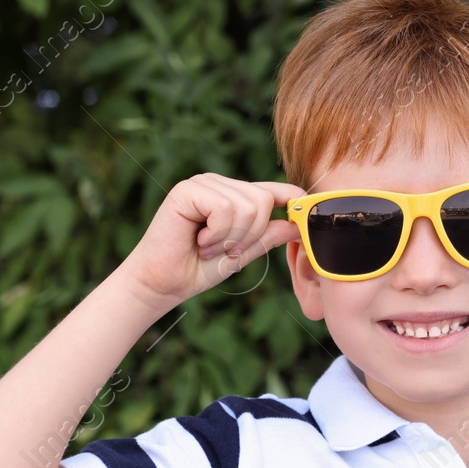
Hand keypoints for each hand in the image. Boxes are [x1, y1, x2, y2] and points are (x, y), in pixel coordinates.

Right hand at [117, 172, 305, 306]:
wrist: (163, 283)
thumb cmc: (198, 269)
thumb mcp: (242, 253)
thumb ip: (267, 236)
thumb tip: (299, 224)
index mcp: (234, 195)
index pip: (274, 190)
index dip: (294, 201)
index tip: (305, 220)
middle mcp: (219, 184)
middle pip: (264, 200)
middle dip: (250, 235)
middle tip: (225, 250)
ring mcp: (203, 184)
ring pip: (248, 206)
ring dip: (231, 238)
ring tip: (208, 247)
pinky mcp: (188, 190)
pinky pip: (225, 209)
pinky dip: (217, 234)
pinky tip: (199, 240)